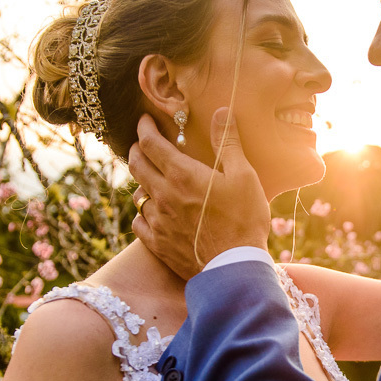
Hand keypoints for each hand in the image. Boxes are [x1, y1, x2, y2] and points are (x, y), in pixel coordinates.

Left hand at [128, 109, 269, 279]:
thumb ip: (228, 143)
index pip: (151, 144)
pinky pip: (139, 223)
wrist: (235, 268)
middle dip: (136, 149)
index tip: (144, 120)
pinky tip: (150, 211)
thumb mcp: (244, 176)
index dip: (144, 128)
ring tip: (150, 178)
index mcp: (182, 175)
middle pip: (136, 165)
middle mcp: (163, 195)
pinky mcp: (158, 244)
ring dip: (142, 182)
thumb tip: (220, 111)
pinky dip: (142, 212)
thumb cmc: (244, 220)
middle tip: (141, 143)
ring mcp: (158, 221)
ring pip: (138, 194)